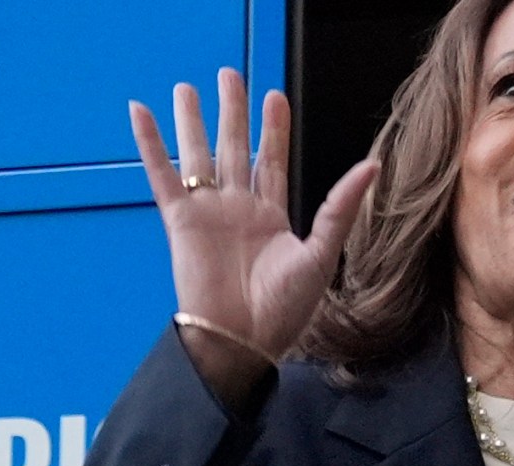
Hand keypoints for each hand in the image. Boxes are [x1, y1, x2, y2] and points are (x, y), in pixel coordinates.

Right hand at [129, 69, 380, 403]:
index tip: (274, 96)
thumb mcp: (321, 252)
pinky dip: (149, 144)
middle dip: (231, 112)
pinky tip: (140, 113)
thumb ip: (341, 206)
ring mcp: (207, 213)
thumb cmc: (283, 310)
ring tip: (186, 87)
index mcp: (270, 216)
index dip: (273, 128)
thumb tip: (372, 165)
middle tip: (229, 75)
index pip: (270, 160)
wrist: (242, 341)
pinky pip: (162, 174)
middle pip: (232, 147)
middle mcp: (237, 210)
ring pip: (197, 155)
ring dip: (191, 121)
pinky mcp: (181, 221)